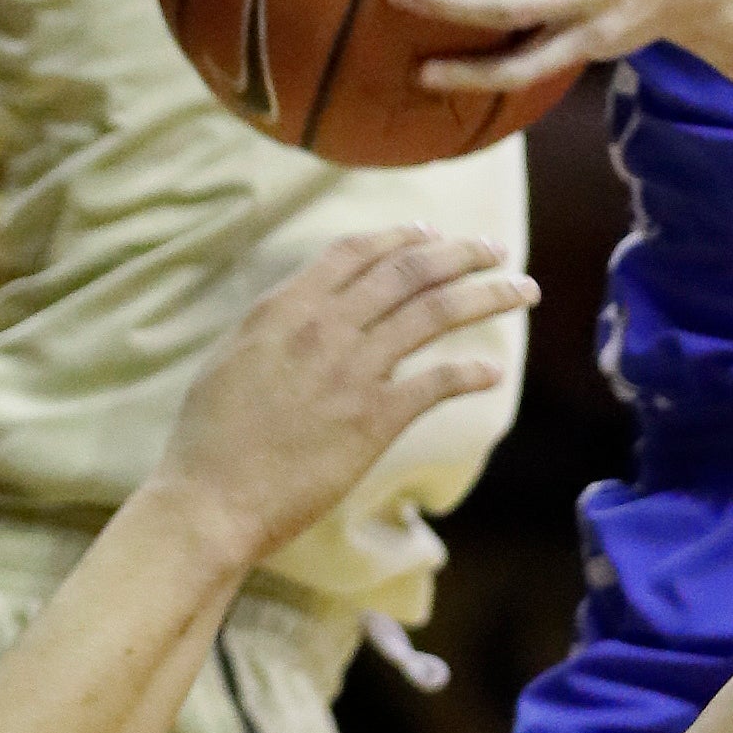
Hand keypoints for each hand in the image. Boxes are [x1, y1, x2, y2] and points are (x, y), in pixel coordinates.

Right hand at [145, 230, 531, 566]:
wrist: (210, 498)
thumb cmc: (211, 436)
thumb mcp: (233, 355)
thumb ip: (277, 322)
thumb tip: (309, 302)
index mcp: (288, 306)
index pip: (359, 251)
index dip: (404, 237)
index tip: (435, 234)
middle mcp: (326, 326)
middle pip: (410, 270)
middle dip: (462, 254)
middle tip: (496, 250)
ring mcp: (353, 370)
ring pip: (435, 312)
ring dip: (487, 296)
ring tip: (523, 290)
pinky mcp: (373, 419)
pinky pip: (436, 383)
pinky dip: (471, 373)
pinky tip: (492, 372)